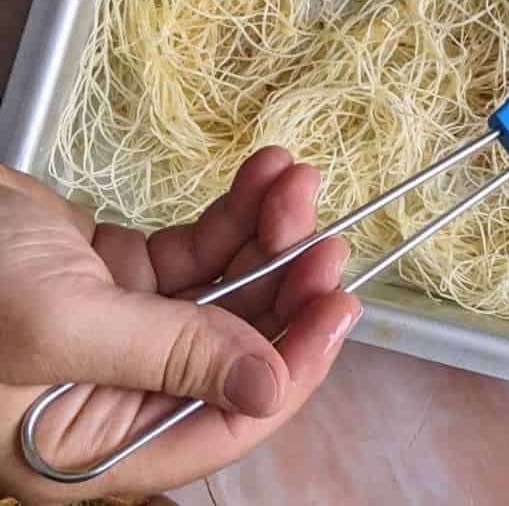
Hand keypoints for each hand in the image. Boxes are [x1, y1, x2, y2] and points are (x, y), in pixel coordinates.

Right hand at [0, 148, 359, 504]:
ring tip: (294, 180)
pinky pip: (195, 252)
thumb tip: (267, 387)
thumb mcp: (61, 325)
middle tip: (327, 232)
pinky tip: (263, 174)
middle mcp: (115, 394)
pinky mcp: (115, 276)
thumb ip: (169, 354)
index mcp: (94, 444)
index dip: (291, 368)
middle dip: (286, 286)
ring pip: (223, 292)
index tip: (337, 307)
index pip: (221, 423)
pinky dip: (233, 213)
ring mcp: (119, 330)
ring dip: (267, 235)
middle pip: (234, 350)